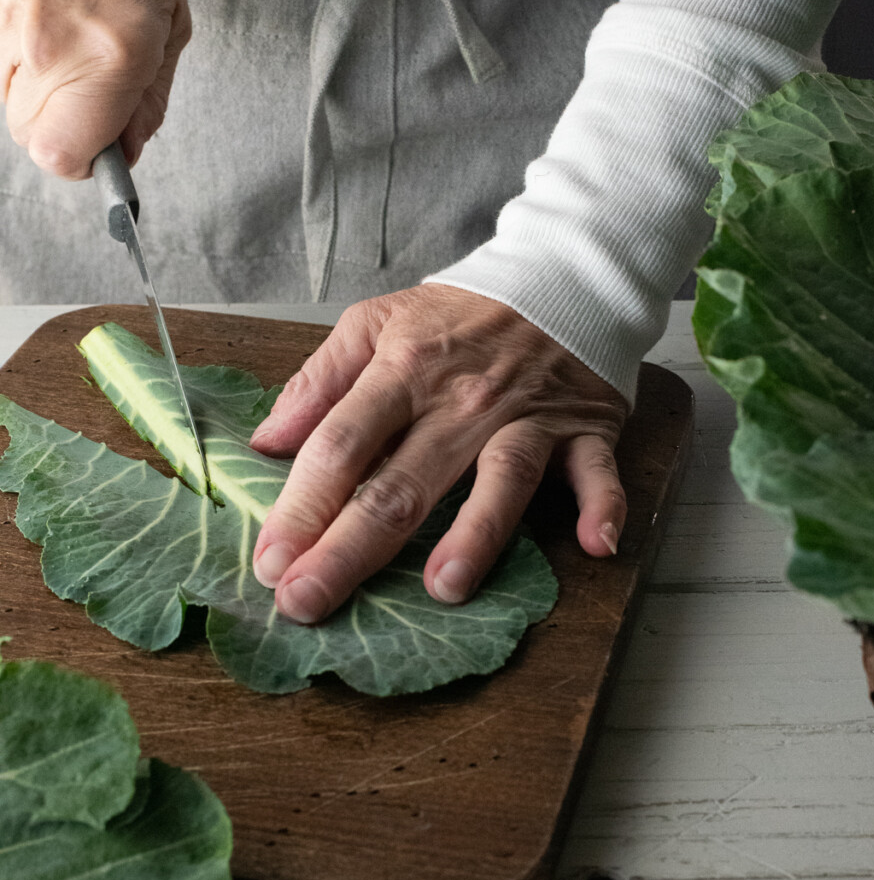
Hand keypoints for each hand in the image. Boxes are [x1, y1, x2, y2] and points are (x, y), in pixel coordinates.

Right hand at [0, 0, 189, 175]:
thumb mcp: (167, 11)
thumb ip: (150, 94)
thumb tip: (130, 147)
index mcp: (111, 51)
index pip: (67, 157)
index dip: (90, 157)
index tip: (108, 135)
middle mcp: (49, 49)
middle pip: (37, 140)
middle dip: (68, 122)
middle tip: (91, 74)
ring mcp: (1, 35)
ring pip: (14, 107)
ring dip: (43, 88)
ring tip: (65, 29)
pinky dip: (18, 58)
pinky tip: (38, 12)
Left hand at [249, 285, 628, 621]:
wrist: (560, 277)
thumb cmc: (463, 314)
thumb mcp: (377, 322)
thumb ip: (319, 381)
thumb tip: (265, 442)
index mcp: (403, 370)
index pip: (341, 445)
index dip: (301, 506)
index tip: (269, 564)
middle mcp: (463, 400)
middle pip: (401, 482)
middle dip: (349, 548)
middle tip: (307, 603)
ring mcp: (527, 417)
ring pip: (500, 477)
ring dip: (476, 533)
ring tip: (444, 588)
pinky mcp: (585, 429)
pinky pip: (596, 471)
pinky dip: (603, 505)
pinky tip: (595, 544)